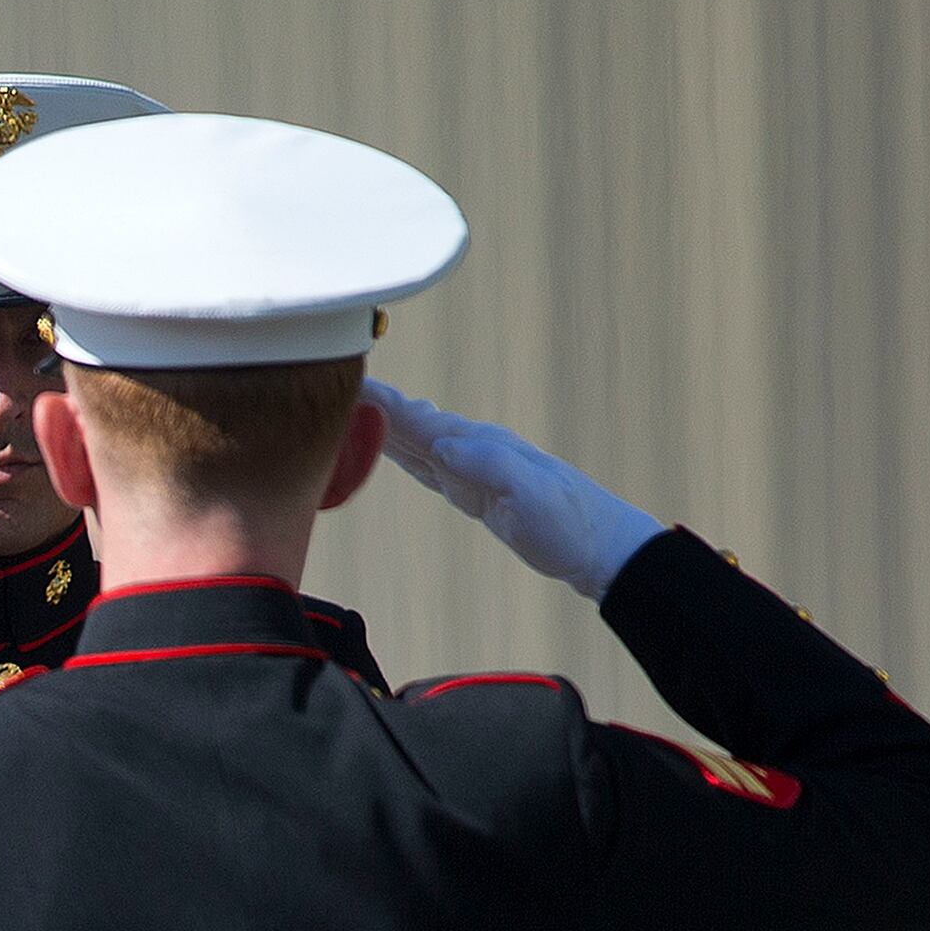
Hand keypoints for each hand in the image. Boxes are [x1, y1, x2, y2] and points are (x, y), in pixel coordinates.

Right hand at [362, 378, 664, 600]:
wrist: (598, 546)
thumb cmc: (570, 523)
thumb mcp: (532, 495)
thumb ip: (489, 465)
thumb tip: (442, 445)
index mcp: (482, 449)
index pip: (422, 421)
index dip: (385, 405)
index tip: (351, 384)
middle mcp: (473, 452)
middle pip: (412, 424)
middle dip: (374, 406)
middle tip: (331, 385)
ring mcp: (472, 471)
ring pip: (415, 442)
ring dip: (382, 426)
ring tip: (348, 408)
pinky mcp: (472, 493)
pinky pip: (426, 466)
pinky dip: (401, 453)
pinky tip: (388, 447)